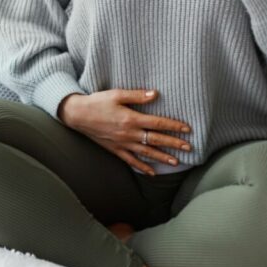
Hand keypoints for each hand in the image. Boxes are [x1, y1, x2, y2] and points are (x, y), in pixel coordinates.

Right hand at [58, 89, 191, 175]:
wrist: (78, 115)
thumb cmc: (98, 102)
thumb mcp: (117, 94)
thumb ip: (137, 95)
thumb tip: (155, 94)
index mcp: (131, 119)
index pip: (158, 124)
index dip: (174, 126)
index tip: (187, 130)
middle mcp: (129, 134)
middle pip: (156, 140)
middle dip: (173, 144)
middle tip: (189, 148)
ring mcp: (122, 144)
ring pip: (146, 153)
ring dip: (162, 157)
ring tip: (176, 162)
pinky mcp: (115, 150)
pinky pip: (131, 161)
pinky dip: (142, 167)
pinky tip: (151, 173)